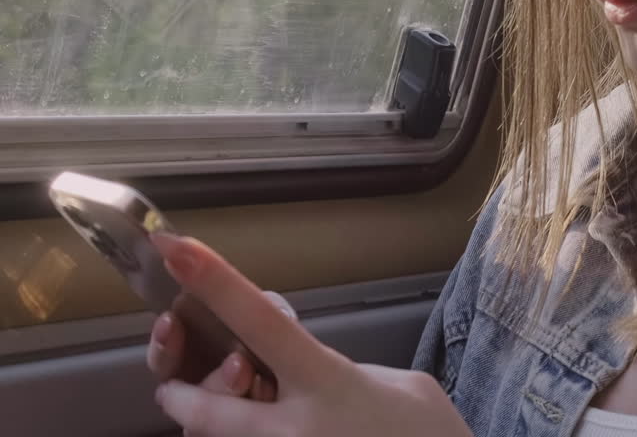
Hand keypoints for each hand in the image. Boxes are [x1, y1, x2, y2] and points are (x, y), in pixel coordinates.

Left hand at [148, 232, 473, 436]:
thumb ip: (340, 370)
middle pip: (206, 409)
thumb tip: (304, 369)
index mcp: (331, 384)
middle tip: (176, 389)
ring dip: (214, 428)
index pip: (262, 323)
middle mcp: (299, 429)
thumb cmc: (431, 434)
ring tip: (234, 413)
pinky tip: (279, 425)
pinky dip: (250, 436)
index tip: (178, 247)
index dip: (216, 282)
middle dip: (181, 395)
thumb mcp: (400, 386)